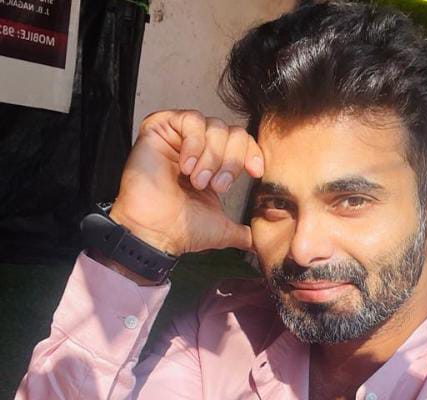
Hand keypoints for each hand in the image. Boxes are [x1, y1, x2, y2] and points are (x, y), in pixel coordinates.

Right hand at [110, 110, 264, 254]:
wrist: (156, 232)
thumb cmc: (183, 230)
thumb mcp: (223, 230)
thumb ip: (244, 233)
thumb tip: (259, 243)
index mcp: (214, 166)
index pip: (243, 142)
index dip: (252, 153)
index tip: (256, 172)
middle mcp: (198, 149)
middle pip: (232, 131)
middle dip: (231, 159)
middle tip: (216, 186)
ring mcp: (178, 138)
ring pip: (214, 125)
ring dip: (211, 156)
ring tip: (197, 180)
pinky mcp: (159, 129)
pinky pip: (191, 119)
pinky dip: (195, 143)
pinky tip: (186, 166)